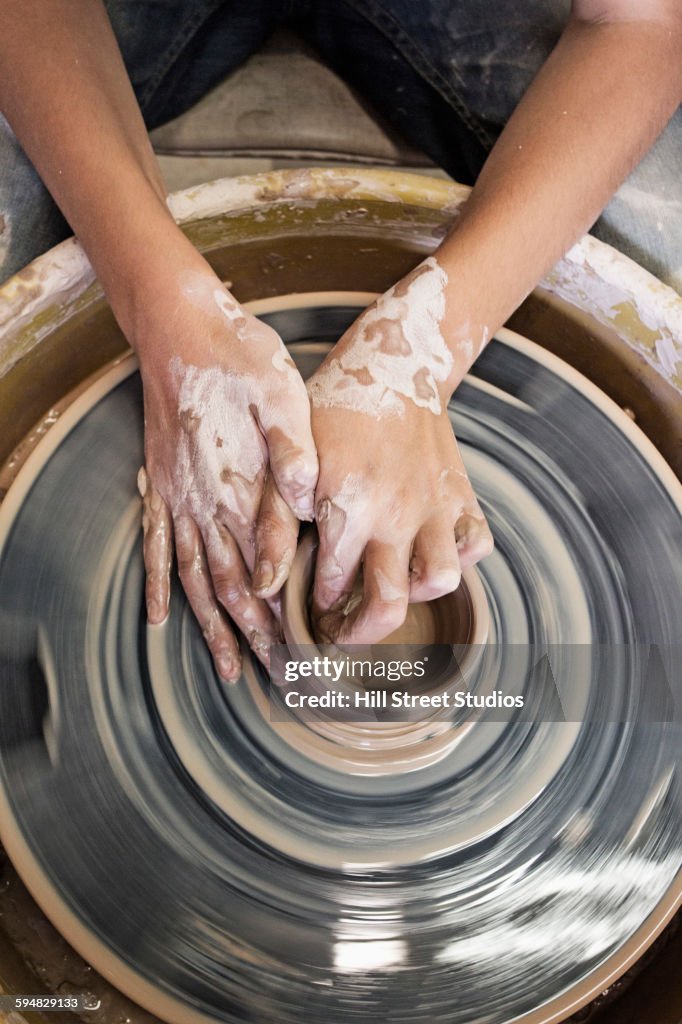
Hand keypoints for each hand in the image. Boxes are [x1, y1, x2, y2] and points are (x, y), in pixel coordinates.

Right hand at [135, 267, 317, 679]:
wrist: (179, 326)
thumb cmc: (239, 358)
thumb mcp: (282, 393)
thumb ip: (293, 455)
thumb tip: (309, 508)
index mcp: (241, 487)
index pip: (265, 570)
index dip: (284, 619)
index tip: (305, 658)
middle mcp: (206, 503)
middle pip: (231, 588)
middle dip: (256, 640)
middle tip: (281, 683)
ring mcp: (177, 498)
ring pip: (193, 579)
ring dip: (211, 628)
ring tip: (228, 670)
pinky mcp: (159, 485)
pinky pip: (155, 546)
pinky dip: (156, 585)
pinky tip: (156, 619)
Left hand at [307, 260, 492, 643]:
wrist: (392, 364)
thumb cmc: (331, 409)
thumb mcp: (290, 455)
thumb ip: (273, 521)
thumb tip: (264, 586)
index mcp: (348, 503)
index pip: (329, 586)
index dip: (314, 609)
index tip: (307, 612)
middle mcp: (396, 511)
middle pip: (387, 605)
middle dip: (359, 633)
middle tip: (342, 631)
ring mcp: (434, 505)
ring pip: (441, 580)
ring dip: (413, 597)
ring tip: (387, 591)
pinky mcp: (461, 496)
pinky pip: (477, 544)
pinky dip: (459, 558)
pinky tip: (425, 554)